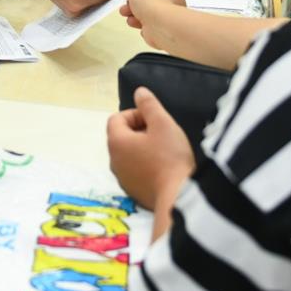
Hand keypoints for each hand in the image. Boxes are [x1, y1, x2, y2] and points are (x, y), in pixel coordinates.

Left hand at [107, 86, 194, 208]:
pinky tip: (165, 169)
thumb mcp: (163, 123)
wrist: (177, 198)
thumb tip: (139, 92)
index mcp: (116, 142)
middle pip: (122, 137)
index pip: (117, 118)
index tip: (155, 120)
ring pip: (129, 155)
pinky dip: (146, 167)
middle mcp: (113, 161)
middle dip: (140, 131)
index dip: (136, 114)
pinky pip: (135, 172)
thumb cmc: (170, 157)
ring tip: (165, 151)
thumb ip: (149, 105)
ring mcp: (122, 179)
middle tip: (163, 134)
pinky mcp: (133, 193)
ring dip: (143, 149)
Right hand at [119, 0, 187, 51]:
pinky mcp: (165, 32)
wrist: (158, 24)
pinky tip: (141, 27)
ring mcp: (169, 20)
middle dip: (135, 8)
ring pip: (150, 18)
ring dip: (137, 19)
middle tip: (126, 9)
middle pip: (150, 6)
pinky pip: (152, 30)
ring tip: (130, 19)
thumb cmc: (154, 4)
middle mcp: (174, 5)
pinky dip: (145, 29)